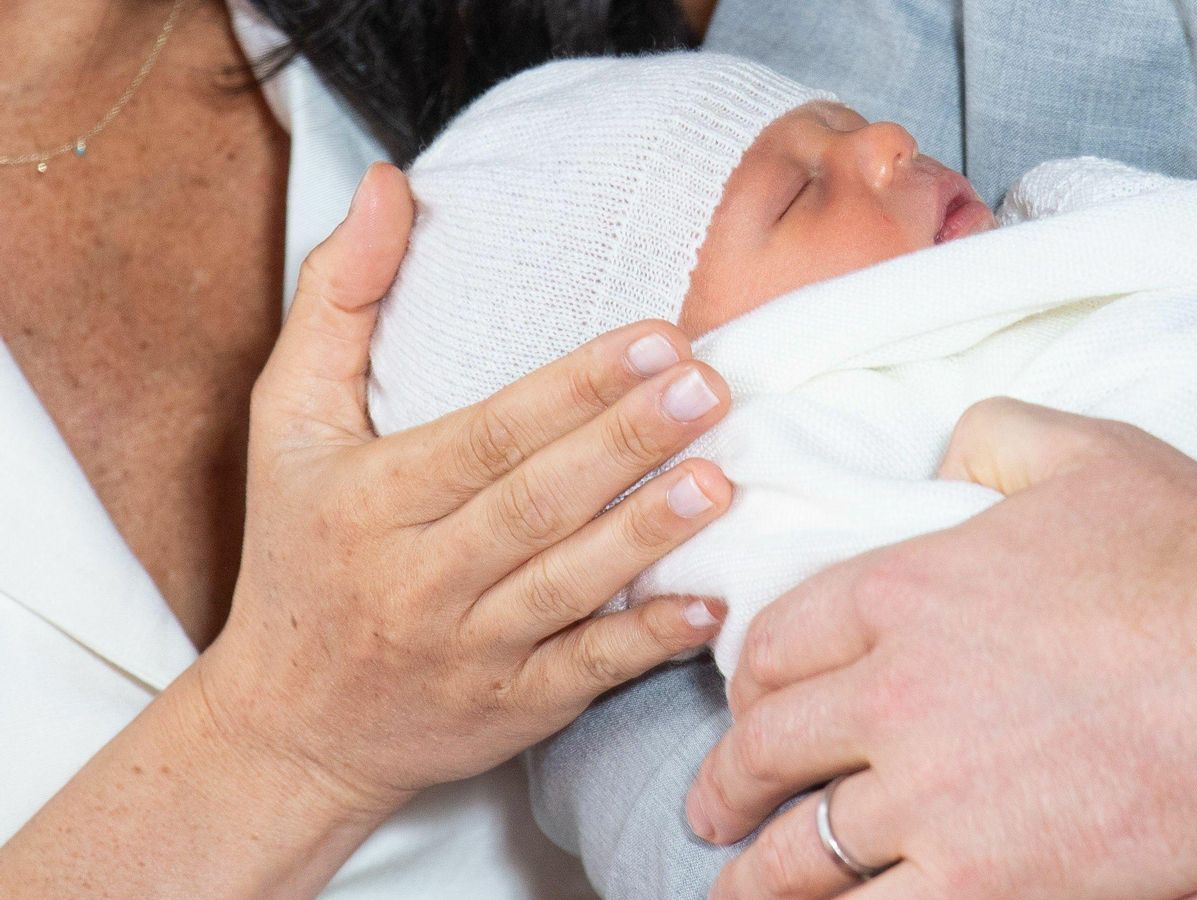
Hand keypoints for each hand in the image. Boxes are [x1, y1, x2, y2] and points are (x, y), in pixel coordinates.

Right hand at [203, 162, 734, 811]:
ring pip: (568, 586)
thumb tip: (391, 184)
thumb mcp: (285, 422)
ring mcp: (471, 649)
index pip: (487, 435)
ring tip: (721, 478)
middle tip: (710, 386)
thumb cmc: (298, 553)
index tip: (655, 337)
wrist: (289, 727)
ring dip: (647, 534)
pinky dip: (647, 641)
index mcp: (373, 498)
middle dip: (627, 442)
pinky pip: (586, 672)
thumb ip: (338, 298)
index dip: (574, 388)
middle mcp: (420, 576)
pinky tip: (710, 603)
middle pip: (536, 503)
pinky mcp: (514, 708)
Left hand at [686, 398, 1196, 897]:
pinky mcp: (983, 883)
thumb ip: (997, 435)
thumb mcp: (1090, 456)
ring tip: (737, 890)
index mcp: (904, 592)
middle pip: (767, 748)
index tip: (744, 703)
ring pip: (800, 853)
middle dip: (728, 784)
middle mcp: (892, 696)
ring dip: (755, 876)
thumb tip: (952, 443)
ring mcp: (929, 800)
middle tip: (715, 807)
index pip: (778, 641)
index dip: (747, 679)